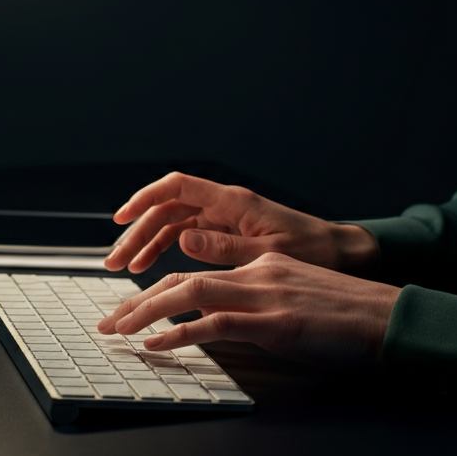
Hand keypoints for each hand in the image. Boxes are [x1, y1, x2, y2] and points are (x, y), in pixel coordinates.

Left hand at [96, 252, 400, 365]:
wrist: (390, 318)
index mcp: (262, 265)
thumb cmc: (350, 316)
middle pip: (182, 280)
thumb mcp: (298, 297)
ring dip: (146, 314)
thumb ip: (259, 299)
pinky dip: (179, 335)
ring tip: (119, 331)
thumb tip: (225, 319)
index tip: (131, 310)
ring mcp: (265, 296)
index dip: (157, 292)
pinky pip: (215, 325)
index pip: (196, 274)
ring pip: (189, 295)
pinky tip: (156, 346)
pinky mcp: (276, 322)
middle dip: (137, 302)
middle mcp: (257, 272)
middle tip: (108, 322)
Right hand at [103, 171, 378, 273]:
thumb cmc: (314, 251)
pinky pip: (186, 236)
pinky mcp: (227, 233)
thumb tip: (183, 239)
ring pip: (173, 223)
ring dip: (147, 243)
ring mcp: (224, 218)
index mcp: (234, 202)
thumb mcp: (269, 254)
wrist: (340, 253)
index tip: (121, 217)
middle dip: (137, 232)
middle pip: (167, 209)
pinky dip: (166, 249)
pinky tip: (152, 267)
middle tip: (115, 261)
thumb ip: (225, 249)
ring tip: (126, 268)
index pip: (178, 187)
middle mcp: (225, 205)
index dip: (145, 198)